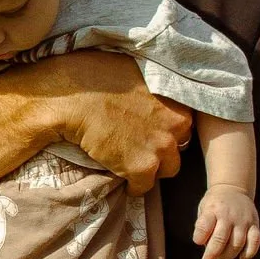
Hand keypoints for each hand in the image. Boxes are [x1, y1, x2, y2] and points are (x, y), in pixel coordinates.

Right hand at [62, 79, 193, 192]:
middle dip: (164, 149)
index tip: (154, 130)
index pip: (184, 124)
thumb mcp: (139, 72)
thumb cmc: (99, 76)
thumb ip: (154, 88)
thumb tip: (153, 94)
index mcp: (178, 100)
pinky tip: (122, 179)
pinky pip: (144, 186)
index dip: (168, 129)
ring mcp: (161, 147)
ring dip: (152, 167)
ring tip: (132, 162)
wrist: (75, 97)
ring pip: (167, 169)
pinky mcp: (142, 167)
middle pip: (180, 147)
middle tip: (142, 146)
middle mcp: (177, 124)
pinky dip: (133, 185)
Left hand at [194, 185, 259, 258]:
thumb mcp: (203, 209)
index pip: (204, 226)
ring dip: (228, 255)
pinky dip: (249, 253)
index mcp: (213, 210)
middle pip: (221, 239)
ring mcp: (243, 220)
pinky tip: (241, 257)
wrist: (233, 189)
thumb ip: (202, 226)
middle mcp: (229, 215)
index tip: (198, 242)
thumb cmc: (215, 205)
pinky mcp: (254, 224)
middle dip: (212, 254)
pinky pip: (254, 242)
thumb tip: (204, 245)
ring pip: (237, 244)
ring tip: (221, 256)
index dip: (199, 238)